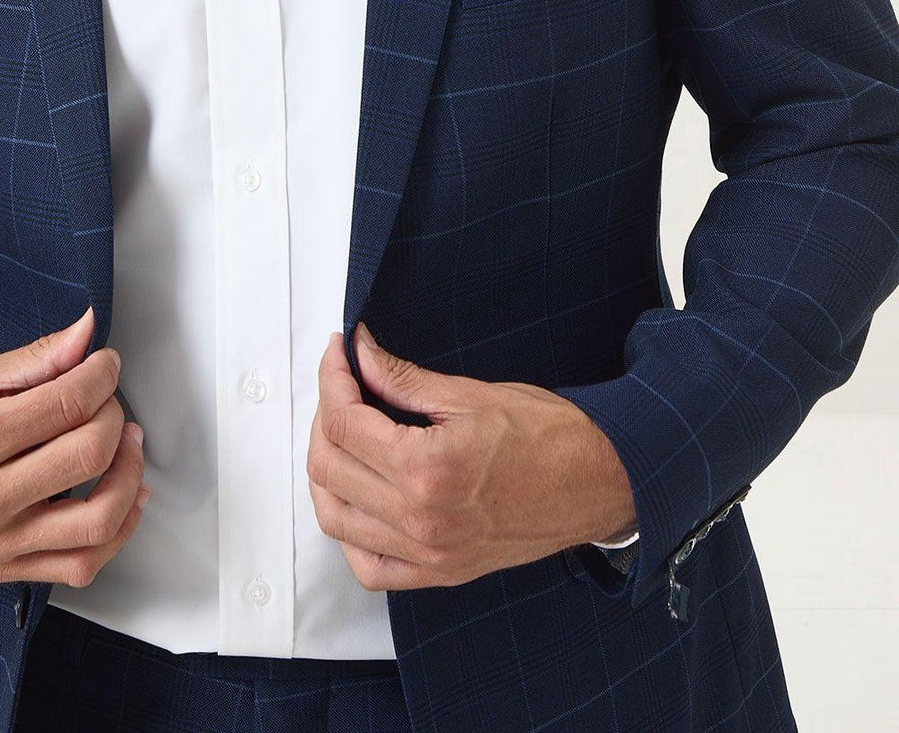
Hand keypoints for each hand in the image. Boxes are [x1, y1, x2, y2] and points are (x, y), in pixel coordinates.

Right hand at [0, 306, 148, 587]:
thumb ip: (37, 359)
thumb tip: (86, 333)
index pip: (67, 404)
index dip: (101, 376)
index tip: (105, 365)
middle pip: (87, 455)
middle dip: (114, 416)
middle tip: (108, 401)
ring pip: (98, 520)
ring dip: (129, 475)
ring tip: (127, 446)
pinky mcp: (7, 571)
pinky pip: (83, 564)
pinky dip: (119, 530)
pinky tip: (123, 496)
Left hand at [306, 324, 635, 590]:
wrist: (599, 481)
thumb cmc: (549, 435)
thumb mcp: (471, 394)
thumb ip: (403, 378)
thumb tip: (360, 353)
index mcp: (428, 470)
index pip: (345, 423)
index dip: (332, 378)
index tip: (340, 351)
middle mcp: (420, 520)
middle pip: (329, 467)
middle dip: (324, 415)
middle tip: (343, 382)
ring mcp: (427, 555)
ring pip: (335, 519)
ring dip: (326, 469)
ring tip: (342, 431)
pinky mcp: (438, 573)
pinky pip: (369, 566)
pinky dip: (349, 531)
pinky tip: (357, 495)